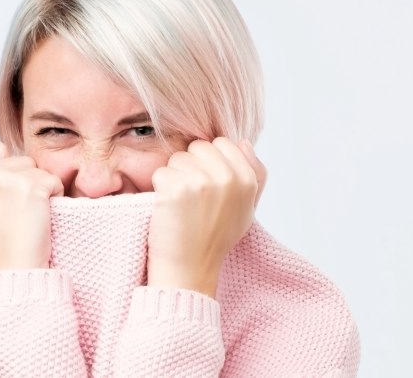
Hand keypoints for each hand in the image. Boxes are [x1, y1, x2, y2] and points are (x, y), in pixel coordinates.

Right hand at [0, 142, 63, 269]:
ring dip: (41, 189)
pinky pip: (54, 180)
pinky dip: (55, 197)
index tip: (8, 198)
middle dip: (26, 180)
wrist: (10, 269)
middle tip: (18, 212)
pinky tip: (40, 217)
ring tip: (28, 215)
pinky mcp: (31, 186)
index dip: (11, 170)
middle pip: (21, 159)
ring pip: (38, 169)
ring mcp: (5, 178)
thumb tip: (8, 152)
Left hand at [147, 138, 265, 297]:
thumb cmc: (215, 238)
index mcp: (247, 179)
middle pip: (197, 147)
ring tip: (181, 206)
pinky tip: (168, 210)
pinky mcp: (175, 189)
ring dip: (174, 178)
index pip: (222, 143)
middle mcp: (228, 178)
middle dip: (190, 167)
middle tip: (192, 199)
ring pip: (177, 159)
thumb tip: (243, 142)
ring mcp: (201, 182)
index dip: (209, 162)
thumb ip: (253, 174)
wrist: (190, 270)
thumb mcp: (246, 208)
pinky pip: (160, 173)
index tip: (207, 188)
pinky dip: (158, 190)